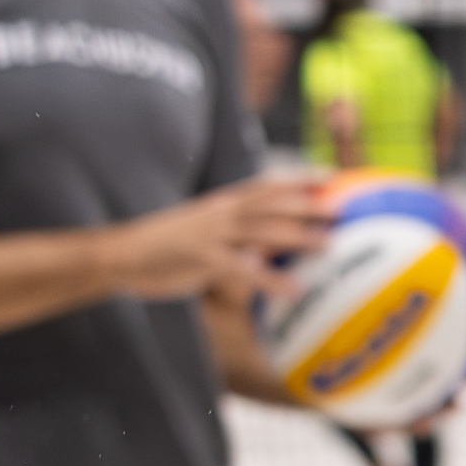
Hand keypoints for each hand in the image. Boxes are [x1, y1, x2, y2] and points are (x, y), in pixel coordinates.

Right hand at [112, 170, 331, 305]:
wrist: (123, 253)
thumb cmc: (168, 244)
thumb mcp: (205, 230)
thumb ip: (239, 234)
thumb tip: (274, 244)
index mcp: (223, 202)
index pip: (268, 185)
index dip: (299, 178)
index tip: (332, 175)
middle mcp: (222, 212)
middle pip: (272, 203)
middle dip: (308, 203)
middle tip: (342, 208)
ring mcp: (212, 234)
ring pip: (262, 230)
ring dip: (298, 236)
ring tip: (329, 244)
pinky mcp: (201, 259)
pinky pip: (242, 269)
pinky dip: (270, 280)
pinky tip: (293, 291)